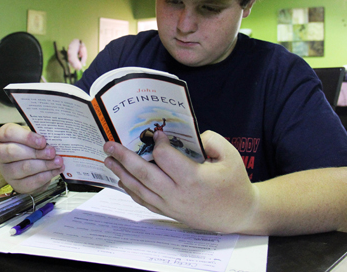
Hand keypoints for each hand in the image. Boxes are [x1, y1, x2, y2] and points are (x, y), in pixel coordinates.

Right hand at [0, 123, 63, 193]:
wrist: (28, 161)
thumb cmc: (29, 144)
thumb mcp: (31, 134)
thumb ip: (38, 135)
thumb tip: (52, 140)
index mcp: (2, 137)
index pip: (9, 134)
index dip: (27, 137)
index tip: (43, 141)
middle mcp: (0, 154)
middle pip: (14, 152)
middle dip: (36, 152)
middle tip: (52, 152)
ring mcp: (6, 171)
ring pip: (24, 168)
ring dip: (44, 165)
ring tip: (58, 161)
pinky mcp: (16, 185)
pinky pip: (31, 182)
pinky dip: (46, 176)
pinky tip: (55, 170)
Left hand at [103, 130, 257, 233]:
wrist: (238, 214)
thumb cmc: (234, 183)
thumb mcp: (229, 155)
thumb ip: (210, 139)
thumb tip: (188, 133)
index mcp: (193, 178)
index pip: (165, 157)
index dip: (157, 142)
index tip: (155, 133)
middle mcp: (178, 194)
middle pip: (144, 174)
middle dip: (124, 157)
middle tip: (109, 144)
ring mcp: (171, 205)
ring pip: (140, 189)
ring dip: (122, 173)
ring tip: (108, 160)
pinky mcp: (169, 212)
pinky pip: (145, 201)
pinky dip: (131, 191)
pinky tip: (122, 180)